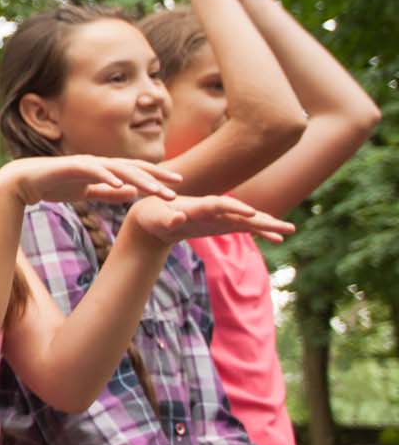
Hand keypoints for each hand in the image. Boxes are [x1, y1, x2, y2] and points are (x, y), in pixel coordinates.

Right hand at [0, 155, 182, 206]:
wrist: (22, 181)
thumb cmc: (53, 185)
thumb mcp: (85, 192)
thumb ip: (107, 193)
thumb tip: (131, 194)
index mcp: (103, 170)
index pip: (135, 172)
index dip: (157, 177)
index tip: (177, 184)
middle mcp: (98, 163)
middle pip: (133, 168)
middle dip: (156, 177)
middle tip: (178, 186)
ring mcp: (86, 163)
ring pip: (119, 169)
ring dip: (140, 179)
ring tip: (156, 190)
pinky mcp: (72, 166)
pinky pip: (95, 172)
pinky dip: (109, 177)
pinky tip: (123, 186)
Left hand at [124, 193, 294, 245]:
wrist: (155, 215)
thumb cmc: (154, 216)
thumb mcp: (157, 219)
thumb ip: (168, 220)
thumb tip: (178, 218)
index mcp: (197, 205)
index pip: (219, 205)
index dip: (235, 208)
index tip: (252, 214)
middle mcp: (213, 208)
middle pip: (242, 212)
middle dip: (263, 219)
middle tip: (287, 226)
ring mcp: (220, 216)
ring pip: (249, 220)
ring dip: (268, 225)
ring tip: (290, 230)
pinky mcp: (223, 224)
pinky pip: (246, 228)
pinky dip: (261, 232)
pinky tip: (278, 239)